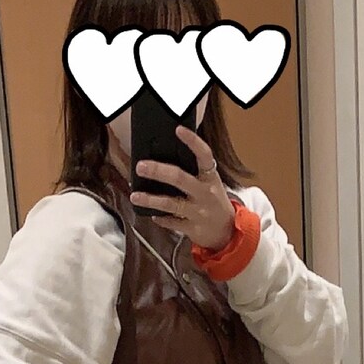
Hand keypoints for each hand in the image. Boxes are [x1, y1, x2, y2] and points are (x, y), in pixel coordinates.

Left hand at [130, 126, 235, 251]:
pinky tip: (151, 215)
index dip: (192, 142)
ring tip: (135, 196)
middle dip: (158, 171)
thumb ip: (194, 171)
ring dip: (151, 200)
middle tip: (141, 166)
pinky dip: (160, 219)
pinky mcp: (192, 228)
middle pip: (179, 178)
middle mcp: (205, 193)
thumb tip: (165, 156)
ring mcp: (198, 211)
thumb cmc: (214, 202)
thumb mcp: (210, 183)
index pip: (204, 155)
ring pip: (171, 204)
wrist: (227, 232)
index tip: (178, 130)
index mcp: (210, 177)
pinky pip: (172, 222)